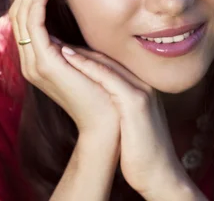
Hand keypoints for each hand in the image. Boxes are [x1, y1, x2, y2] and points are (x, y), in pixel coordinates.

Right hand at [7, 0, 119, 138]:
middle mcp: (30, 61)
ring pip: (21, 17)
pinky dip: (36, 3)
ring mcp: (34, 64)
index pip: (25, 20)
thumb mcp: (85, 59)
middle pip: (18, 14)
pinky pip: (32, 26)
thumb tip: (74, 21)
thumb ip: (73, 43)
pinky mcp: (44, 65)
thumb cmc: (103, 91)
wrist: (109, 122)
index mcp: (38, 60)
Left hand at [60, 46, 197, 199]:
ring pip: (106, 63)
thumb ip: (118, 108)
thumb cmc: (140, 154)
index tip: (60, 48)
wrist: (161, 176)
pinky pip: (108, 78)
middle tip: (52, 37)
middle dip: (78, 48)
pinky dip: (87, 65)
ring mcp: (141, 91)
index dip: (83, 55)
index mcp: (140, 88)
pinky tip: (68, 57)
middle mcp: (142, 85)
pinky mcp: (136, 103)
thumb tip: (98, 104)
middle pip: (106, 59)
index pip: (108, 64)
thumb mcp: (129, 124)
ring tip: (54, 41)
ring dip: (79, 52)